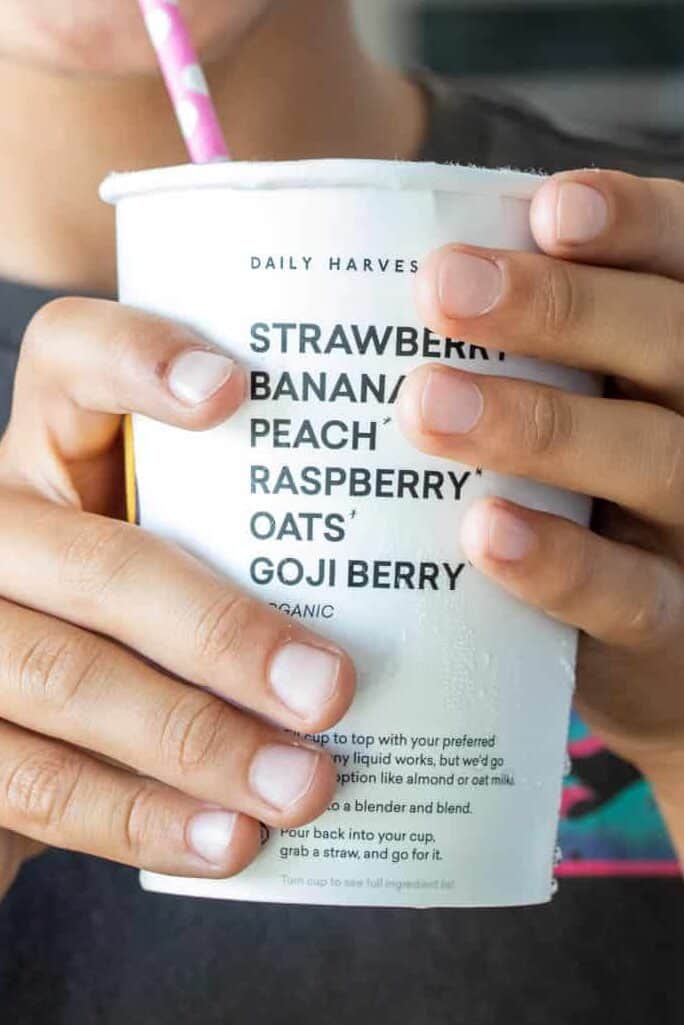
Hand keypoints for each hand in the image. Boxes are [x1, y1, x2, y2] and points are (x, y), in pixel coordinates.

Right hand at [0, 299, 354, 900]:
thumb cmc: (140, 604)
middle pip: (95, 562)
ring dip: (194, 741)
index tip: (234, 392)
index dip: (137, 360)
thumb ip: (253, 527)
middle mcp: (1, 524)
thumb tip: (428, 567)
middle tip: (330, 689)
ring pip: (64, 678)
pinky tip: (231, 841)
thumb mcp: (178, 535)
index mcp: (53, 449)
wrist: (28, 713)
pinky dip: (141, 819)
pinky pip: (37, 782)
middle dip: (219, 631)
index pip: (67, 357)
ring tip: (304, 786)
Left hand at [398, 170, 683, 859]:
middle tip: (443, 287)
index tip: (550, 209)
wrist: (656, 652)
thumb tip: (411, 278)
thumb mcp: (580, 407)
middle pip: (671, 346)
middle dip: (562, 309)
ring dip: (539, 425)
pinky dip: (557, 560)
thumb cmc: (590, 498)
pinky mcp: (668, 626)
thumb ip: (534, 350)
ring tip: (426, 404)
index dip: (635, 227)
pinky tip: (484, 530)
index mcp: (680, 360)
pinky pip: (627, 594)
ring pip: (654, 460)